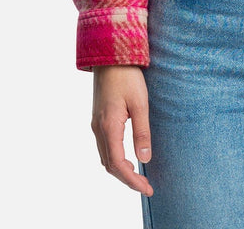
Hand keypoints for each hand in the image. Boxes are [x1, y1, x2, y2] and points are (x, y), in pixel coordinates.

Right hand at [91, 65, 153, 195]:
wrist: (110, 55)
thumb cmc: (127, 76)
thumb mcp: (140, 103)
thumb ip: (142, 132)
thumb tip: (146, 159)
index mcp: (109, 127)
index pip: (118, 165)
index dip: (132, 181)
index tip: (147, 188)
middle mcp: (98, 129)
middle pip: (109, 165)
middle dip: (127, 179)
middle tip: (146, 185)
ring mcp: (96, 124)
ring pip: (105, 157)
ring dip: (120, 170)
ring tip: (139, 176)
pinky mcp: (98, 119)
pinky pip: (104, 147)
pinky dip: (115, 159)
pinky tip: (128, 158)